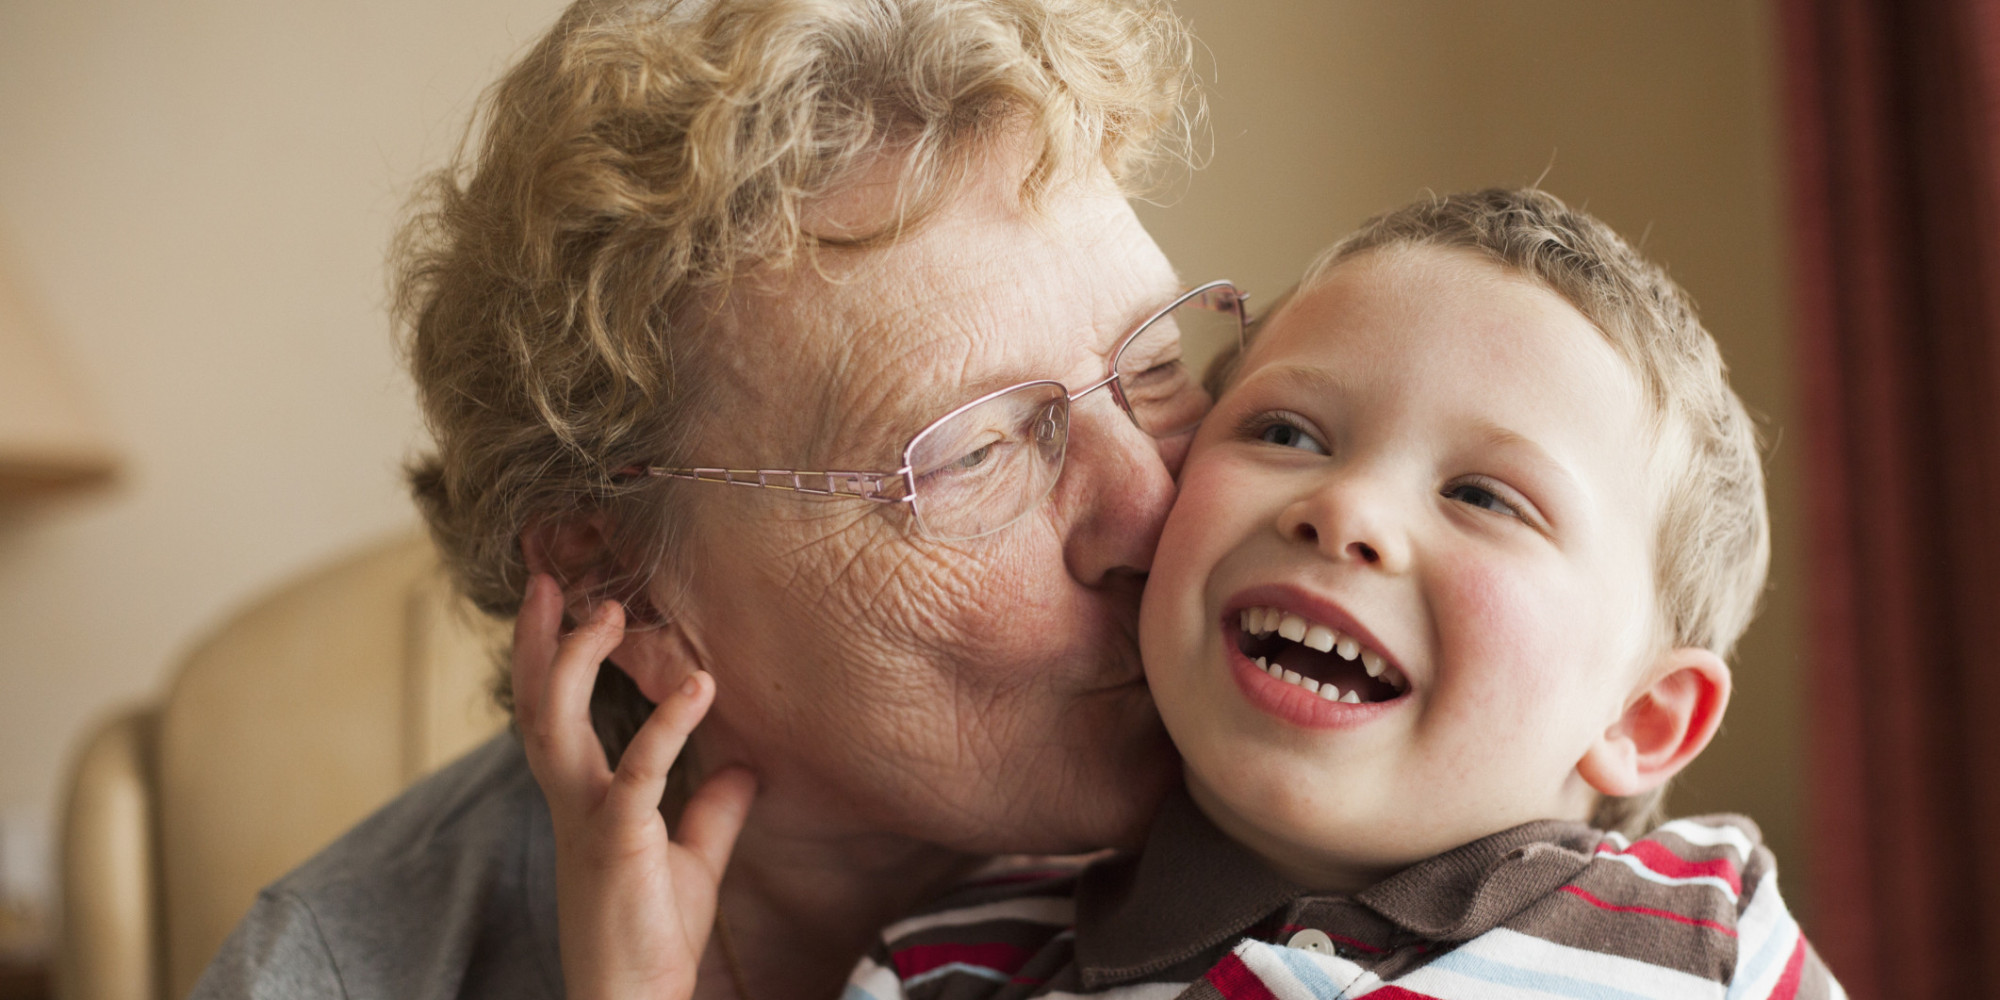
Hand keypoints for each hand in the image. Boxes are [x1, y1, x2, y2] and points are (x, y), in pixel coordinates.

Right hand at [513, 573, 757, 999]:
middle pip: (538, 707)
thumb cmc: (653, 940)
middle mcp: (574, 804)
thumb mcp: (694, 862)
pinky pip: (639, 775)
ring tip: (609, 611)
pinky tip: (699, 688)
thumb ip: (711, 811)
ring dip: (580, 663)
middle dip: (541, 642)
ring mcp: (589, 823)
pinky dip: (667, 726)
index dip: (549, 656)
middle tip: (552, 580)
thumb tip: (742, 766)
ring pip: (559, 727)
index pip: (553, 714)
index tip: (556, 599)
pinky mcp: (620, 846)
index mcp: (584, 801)